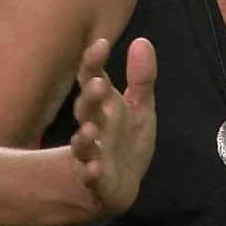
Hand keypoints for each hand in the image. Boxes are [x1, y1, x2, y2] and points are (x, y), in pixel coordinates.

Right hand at [69, 36, 157, 216]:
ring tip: (90, 129)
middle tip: (96, 85)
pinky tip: (94, 170)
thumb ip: (141, 77)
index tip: (101, 45)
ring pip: (83, 144)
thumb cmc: (125, 140)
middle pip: (86, 110)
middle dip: (89, 98)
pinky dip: (91, 174)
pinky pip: (91, 178)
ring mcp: (93, 154)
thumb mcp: (140, 107)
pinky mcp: (96, 181)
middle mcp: (94, 126)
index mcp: (103, 106)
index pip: (93, 80)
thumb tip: (142, 40)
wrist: (119, 185)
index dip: (94, 63)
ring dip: (84, 137)